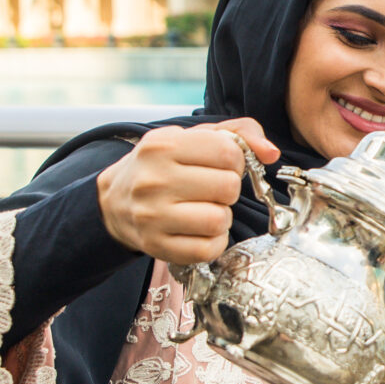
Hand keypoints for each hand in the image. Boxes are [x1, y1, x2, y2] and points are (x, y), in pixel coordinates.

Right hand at [95, 119, 280, 266]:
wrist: (114, 201)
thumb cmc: (162, 166)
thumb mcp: (192, 138)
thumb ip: (239, 133)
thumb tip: (271, 153)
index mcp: (163, 145)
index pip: (228, 152)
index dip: (235, 161)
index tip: (221, 166)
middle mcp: (154, 180)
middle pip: (227, 187)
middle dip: (228, 189)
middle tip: (212, 190)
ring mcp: (152, 216)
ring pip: (219, 220)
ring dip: (221, 216)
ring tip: (205, 209)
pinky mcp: (156, 246)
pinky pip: (207, 249)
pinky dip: (213, 242)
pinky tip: (201, 231)